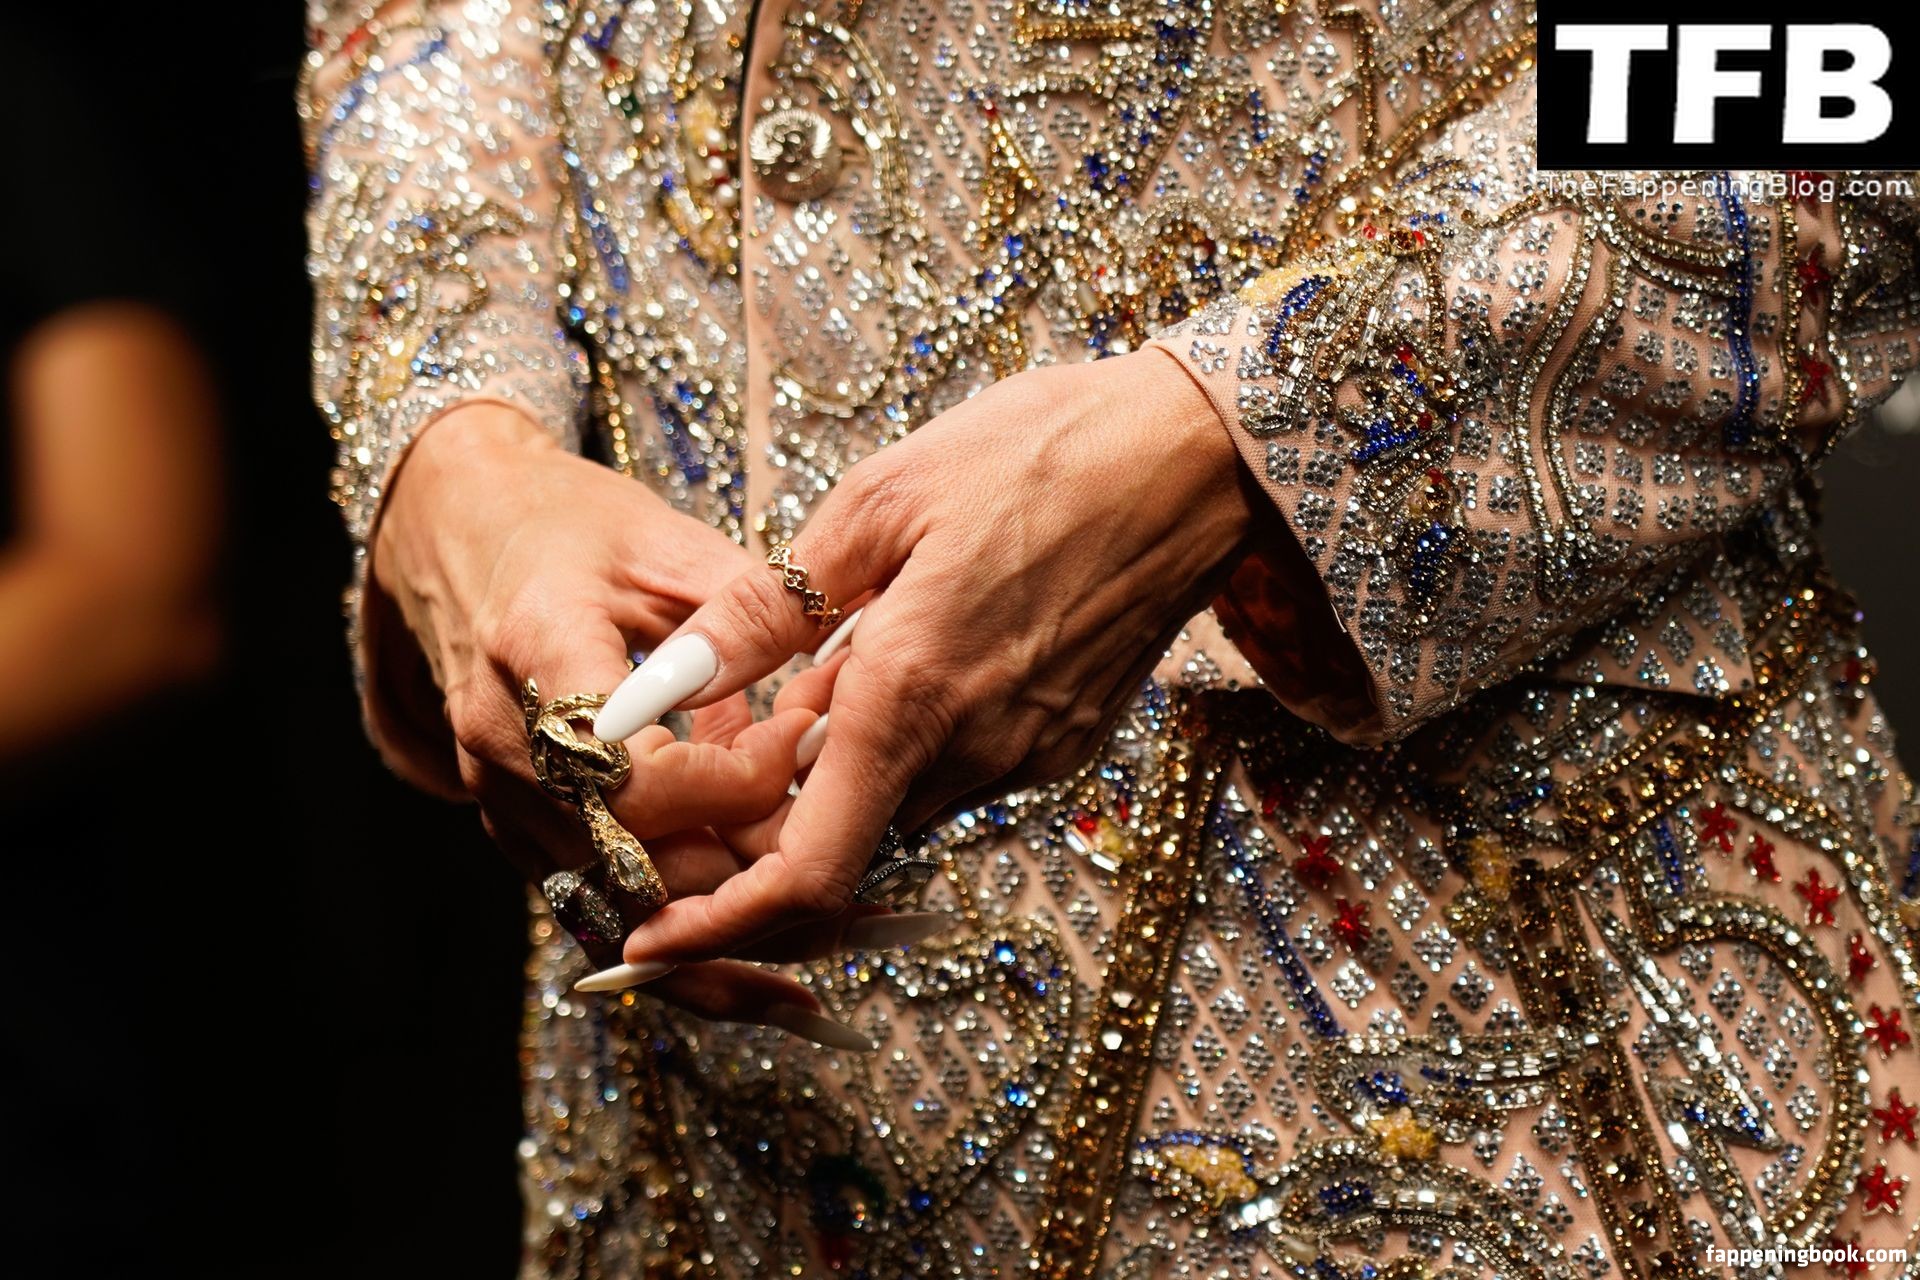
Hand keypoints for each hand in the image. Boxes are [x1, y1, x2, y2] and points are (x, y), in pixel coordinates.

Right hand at [373, 402, 845, 1032]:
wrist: (459, 534)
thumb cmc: (573, 527)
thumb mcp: (667, 546)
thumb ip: (749, 624)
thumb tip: (831, 707)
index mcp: (539, 648)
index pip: (639, 777)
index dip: (737, 783)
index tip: (807, 739)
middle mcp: (505, 742)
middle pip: (632, 861)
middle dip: (749, 872)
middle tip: (847, 861)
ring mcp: (498, 795)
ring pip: (617, 906)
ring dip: (722, 927)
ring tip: (822, 944)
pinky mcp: (513, 826)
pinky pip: (596, 907)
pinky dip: (679, 937)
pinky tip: (759, 968)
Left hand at [600, 349, 1255, 966]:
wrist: (1197, 457)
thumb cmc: (1035, 454)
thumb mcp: (874, 503)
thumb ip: (764, 611)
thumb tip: (669, 684)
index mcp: (911, 694)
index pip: (808, 872)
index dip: (721, 922)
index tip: (656, 936)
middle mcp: (976, 750)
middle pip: (844, 831)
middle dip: (786, 794)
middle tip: (778, 691)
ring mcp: (1030, 757)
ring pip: (900, 796)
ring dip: (855, 753)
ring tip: (867, 632)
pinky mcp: (1067, 746)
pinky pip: (960, 768)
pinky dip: (916, 735)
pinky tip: (930, 638)